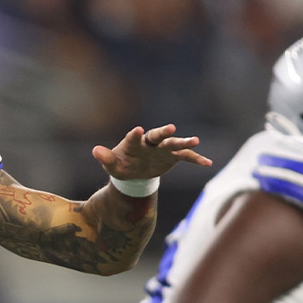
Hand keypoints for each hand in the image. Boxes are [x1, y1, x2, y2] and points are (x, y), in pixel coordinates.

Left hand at [93, 124, 210, 180]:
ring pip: (175, 143)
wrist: (135, 173)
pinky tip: (208, 163)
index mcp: (134, 142)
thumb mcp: (112, 165)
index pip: (134, 137)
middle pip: (158, 135)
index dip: (135, 135)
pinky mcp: (173, 156)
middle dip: (164, 132)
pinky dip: (196, 159)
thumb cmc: (122, 166)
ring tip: (196, 141)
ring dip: (185, 142)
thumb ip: (106, 158)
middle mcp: (150, 142)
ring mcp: (163, 149)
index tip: (137, 130)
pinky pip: (186, 157)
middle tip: (170, 128)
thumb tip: (95, 151)